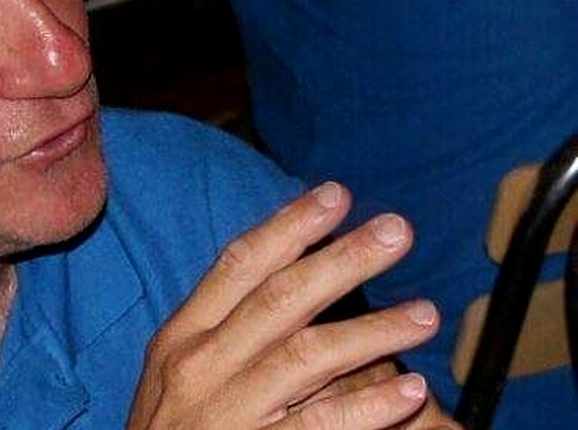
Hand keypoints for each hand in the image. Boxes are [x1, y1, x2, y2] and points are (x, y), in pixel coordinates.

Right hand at [127, 182, 454, 428]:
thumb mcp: (178, 372)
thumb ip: (224, 328)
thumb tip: (289, 273)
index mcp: (181, 336)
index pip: (238, 266)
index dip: (289, 227)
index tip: (335, 195)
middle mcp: (201, 366)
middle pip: (280, 299)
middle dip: (341, 259)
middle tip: (396, 230)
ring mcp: (227, 413)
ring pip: (306, 357)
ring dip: (372, 331)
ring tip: (425, 314)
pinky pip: (320, 425)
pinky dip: (368, 407)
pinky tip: (411, 390)